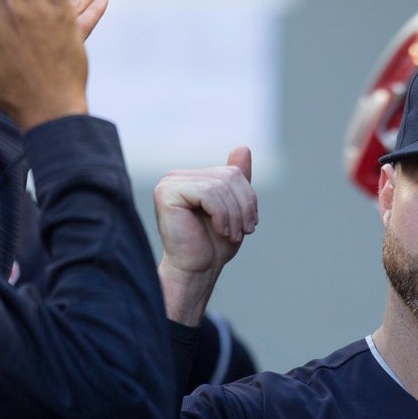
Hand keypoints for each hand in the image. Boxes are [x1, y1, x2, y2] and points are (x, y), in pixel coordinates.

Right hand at [154, 146, 257, 324]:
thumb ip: (236, 180)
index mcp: (191, 178)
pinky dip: (222, 214)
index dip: (248, 198)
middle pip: (229, 176)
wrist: (195, 271)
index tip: (251, 224)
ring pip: (220, 186)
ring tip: (233, 235)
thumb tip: (243, 146)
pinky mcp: (166, 192)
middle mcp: (177, 176)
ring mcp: (170, 182)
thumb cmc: (212, 246)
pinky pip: (208, 193)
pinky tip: (221, 230)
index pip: (232, 173)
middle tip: (245, 231)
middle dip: (243, 206)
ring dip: (234, 215)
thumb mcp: (234, 209)